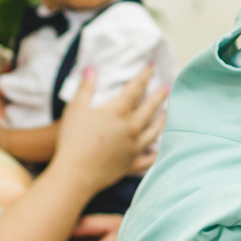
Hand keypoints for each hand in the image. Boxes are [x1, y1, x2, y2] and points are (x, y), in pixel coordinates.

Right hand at [50, 67, 166, 195]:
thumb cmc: (72, 140)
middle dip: (159, 97)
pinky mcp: (132, 164)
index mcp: (118, 112)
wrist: (75, 173)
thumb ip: (85, 88)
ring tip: (167, 114)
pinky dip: (156, 152)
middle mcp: (131, 128)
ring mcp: (134, 147)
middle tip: (166, 89)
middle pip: (150, 109)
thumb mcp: (75, 109)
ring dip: (162, 121)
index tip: (151, 67)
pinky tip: (159, 149)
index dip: (144, 76)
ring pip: (154, 132)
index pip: (136, 89)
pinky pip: (149, 158)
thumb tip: (91, 69)